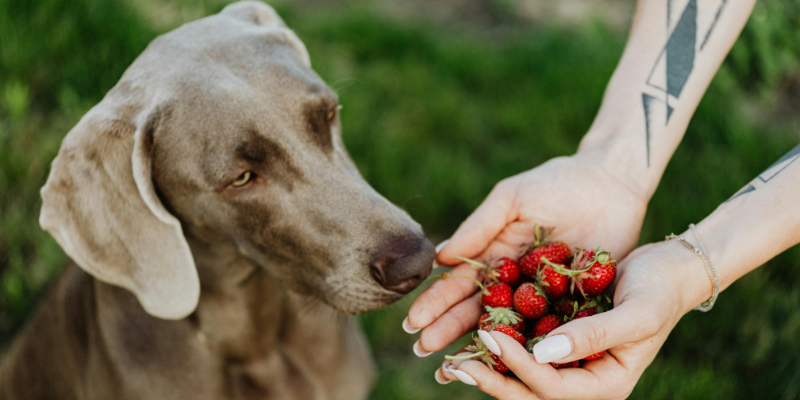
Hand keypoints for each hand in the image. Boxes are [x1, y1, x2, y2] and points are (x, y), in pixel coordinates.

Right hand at [404, 152, 646, 355]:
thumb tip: (439, 257)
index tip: (413, 323)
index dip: (435, 304)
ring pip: (507, 329)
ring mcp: (542, 297)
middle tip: (423, 352)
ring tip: (454, 369)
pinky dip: (532, 350)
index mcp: (494, 256)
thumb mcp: (513, 198)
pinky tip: (513, 368)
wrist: (612, 183)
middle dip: (447, 331)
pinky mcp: (574, 306)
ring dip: (482, 348)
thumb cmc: (558, 183)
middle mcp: (513, 281)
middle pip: (476, 311)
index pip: (458, 284)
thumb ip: (479, 226)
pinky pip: (550, 330)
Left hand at [438, 240, 710, 398]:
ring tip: (450, 359)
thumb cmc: (660, 290)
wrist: (669, 268)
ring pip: (521, 375)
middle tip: (453, 367)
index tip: (488, 337)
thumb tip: (543, 354)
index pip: (552, 388)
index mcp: (605, 384)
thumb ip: (593, 336)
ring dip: (487, 368)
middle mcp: (583, 379)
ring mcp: (568, 362)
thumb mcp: (637, 314)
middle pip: (529, 392)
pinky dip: (498, 344)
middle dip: (490, 381)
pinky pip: (523, 348)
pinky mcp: (557, 339)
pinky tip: (471, 331)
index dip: (517, 368)